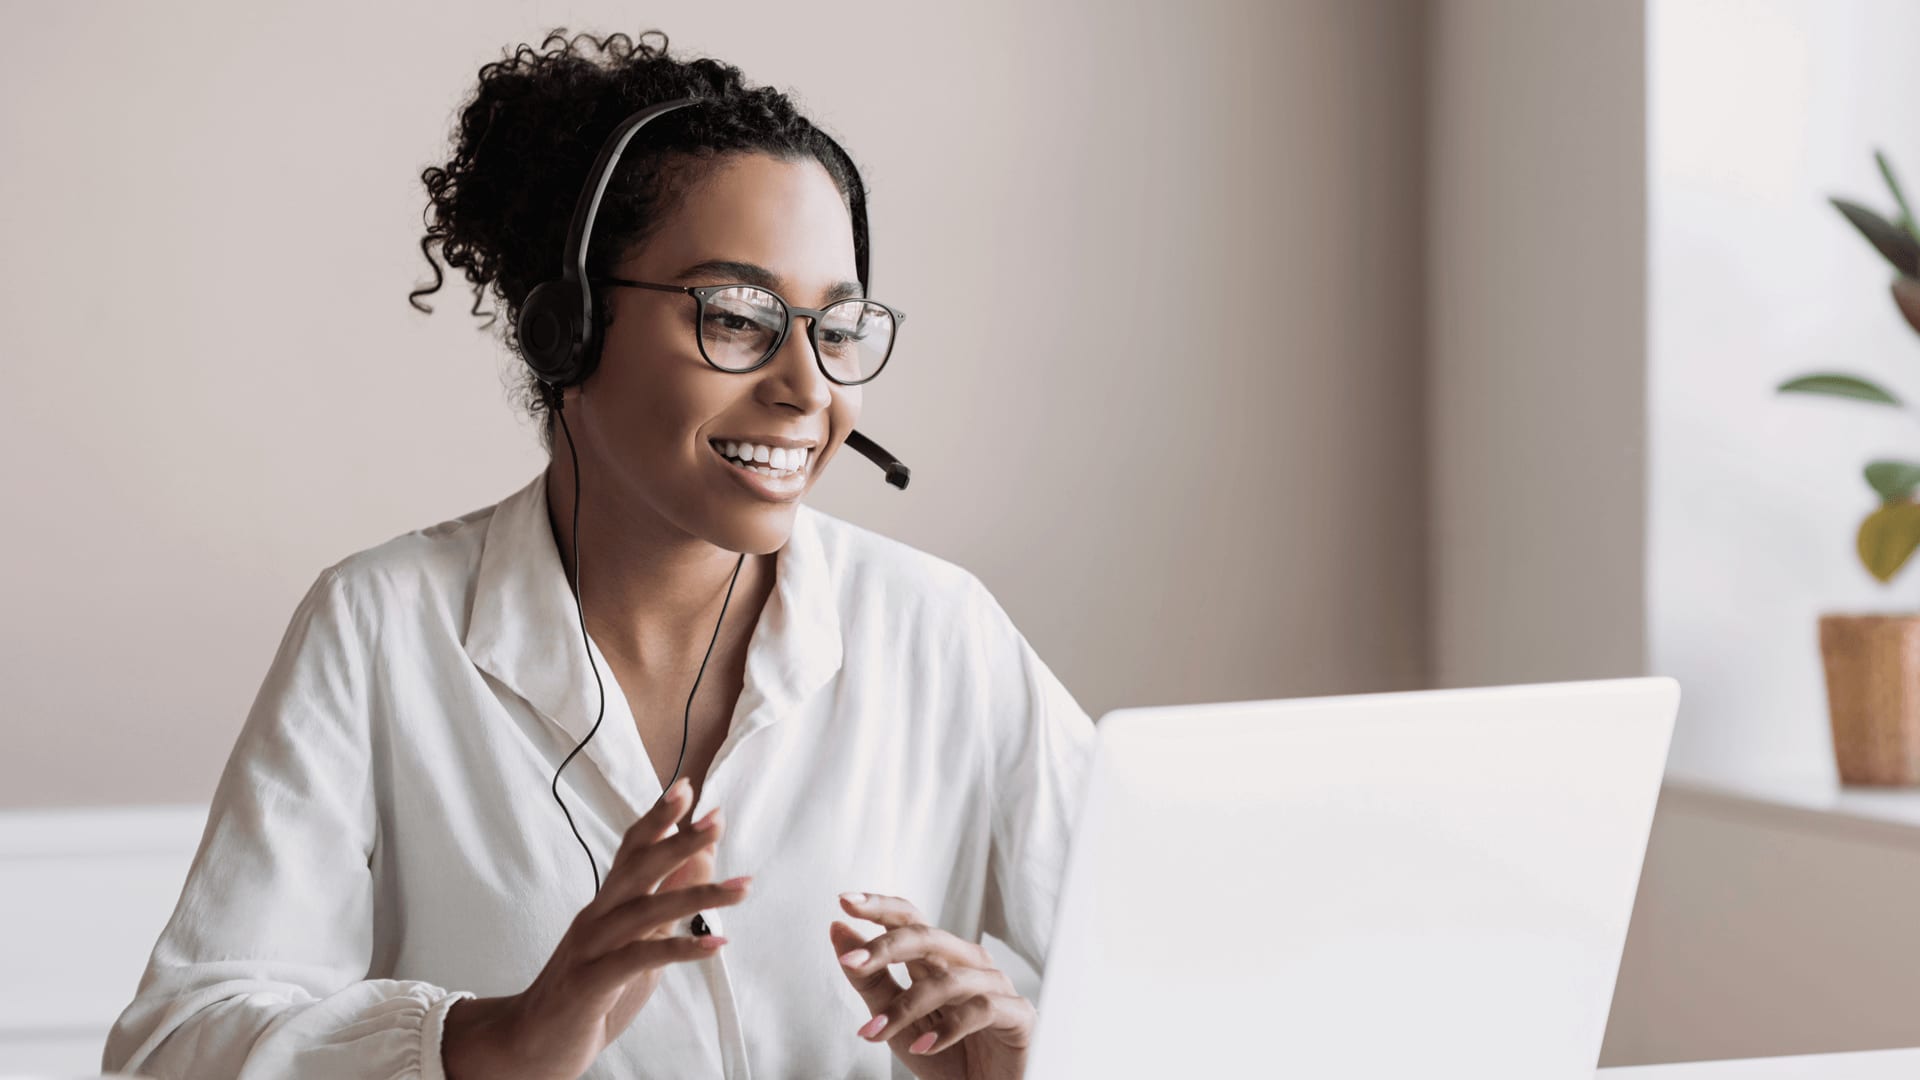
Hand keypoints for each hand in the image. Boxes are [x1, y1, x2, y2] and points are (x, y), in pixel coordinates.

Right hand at [442, 778, 750, 1079]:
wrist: (532, 1044)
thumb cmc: (589, 992)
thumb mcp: (634, 945)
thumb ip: (664, 907)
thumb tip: (702, 863)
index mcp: (605, 905)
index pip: (632, 851)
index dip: (658, 819)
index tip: (689, 789)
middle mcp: (596, 917)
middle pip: (637, 868)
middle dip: (679, 841)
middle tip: (717, 818)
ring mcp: (591, 948)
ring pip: (646, 911)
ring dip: (698, 896)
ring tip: (743, 887)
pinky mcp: (591, 983)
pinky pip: (639, 959)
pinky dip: (680, 948)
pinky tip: (715, 943)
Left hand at [830, 892, 1034, 1079]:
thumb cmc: (947, 1056)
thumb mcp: (896, 1019)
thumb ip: (870, 978)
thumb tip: (838, 931)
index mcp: (939, 959)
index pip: (910, 919)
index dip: (880, 907)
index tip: (845, 901)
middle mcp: (968, 963)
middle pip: (927, 938)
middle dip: (885, 947)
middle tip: (851, 962)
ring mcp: (995, 985)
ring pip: (948, 979)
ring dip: (906, 1007)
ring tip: (877, 1031)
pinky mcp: (1018, 1014)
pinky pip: (981, 1009)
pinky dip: (948, 1029)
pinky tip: (923, 1046)